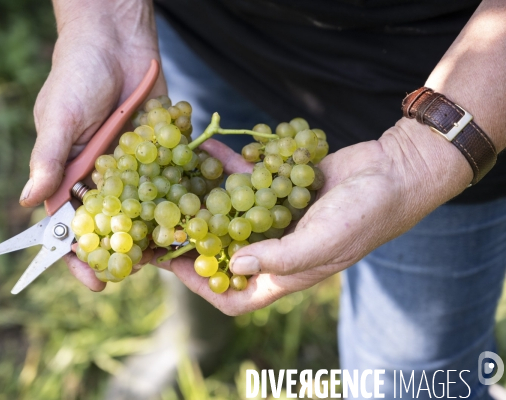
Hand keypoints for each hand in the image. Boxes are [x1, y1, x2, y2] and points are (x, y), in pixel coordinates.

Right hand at [19, 3, 164, 290]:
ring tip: (174, 254)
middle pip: (115, 222)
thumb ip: (49, 158)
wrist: (116, 39)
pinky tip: (198, 216)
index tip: (95, 281)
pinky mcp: (163, 150)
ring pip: (146, 207)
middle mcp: (105, 176)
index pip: (73, 223)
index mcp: (72, 174)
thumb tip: (28, 201)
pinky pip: (172, 178)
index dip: (81, 254)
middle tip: (142, 274)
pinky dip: (183, 195)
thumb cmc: (76, 75)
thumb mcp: (58, 116)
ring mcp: (137, 165)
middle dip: (127, 250)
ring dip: (158, 230)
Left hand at [154, 118, 471, 314]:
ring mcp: (277, 218)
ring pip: (230, 214)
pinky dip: (228, 168)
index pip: (234, 296)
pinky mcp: (280, 189)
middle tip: (159, 223)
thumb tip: (234, 265)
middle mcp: (275, 250)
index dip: (202, 287)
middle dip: (192, 241)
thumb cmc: (365, 215)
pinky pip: (246, 182)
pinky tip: (207, 150)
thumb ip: (278, 257)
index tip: (173, 266)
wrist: (394, 171)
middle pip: (223, 253)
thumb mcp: (322, 242)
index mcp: (285, 275)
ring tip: (172, 182)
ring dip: (204, 200)